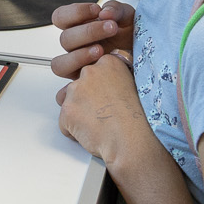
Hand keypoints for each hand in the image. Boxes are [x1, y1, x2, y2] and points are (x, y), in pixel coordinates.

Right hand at [50, 0, 133, 82]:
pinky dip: (81, 72)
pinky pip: (70, 79)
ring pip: (61, 62)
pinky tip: (99, 66)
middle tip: (112, 28)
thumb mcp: (126, 16)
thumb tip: (104, 12)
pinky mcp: (82, 80)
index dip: (75, 12)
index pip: (61, 17)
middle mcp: (75, 45)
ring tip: (101, 50)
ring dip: (81, 55)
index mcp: (79, 26)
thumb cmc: (131, 35)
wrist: (144, 55)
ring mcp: (77, 64)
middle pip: (65, 38)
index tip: (96, 10)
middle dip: (89, 31)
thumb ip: (115, 9)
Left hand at [56, 52, 150, 168]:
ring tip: (96, 123)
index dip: (100, 85)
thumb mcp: (137, 87)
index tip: (106, 95)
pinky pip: (64, 122)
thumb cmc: (138, 119)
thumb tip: (115, 83)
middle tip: (102, 112)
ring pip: (68, 100)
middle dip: (86, 98)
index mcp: (109, 63)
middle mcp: (90, 73)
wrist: (131, 139)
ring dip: (77, 111)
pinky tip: (91, 134)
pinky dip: (74, 130)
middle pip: (80, 83)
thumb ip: (120, 79)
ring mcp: (75, 91)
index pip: (95, 68)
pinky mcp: (66, 111)